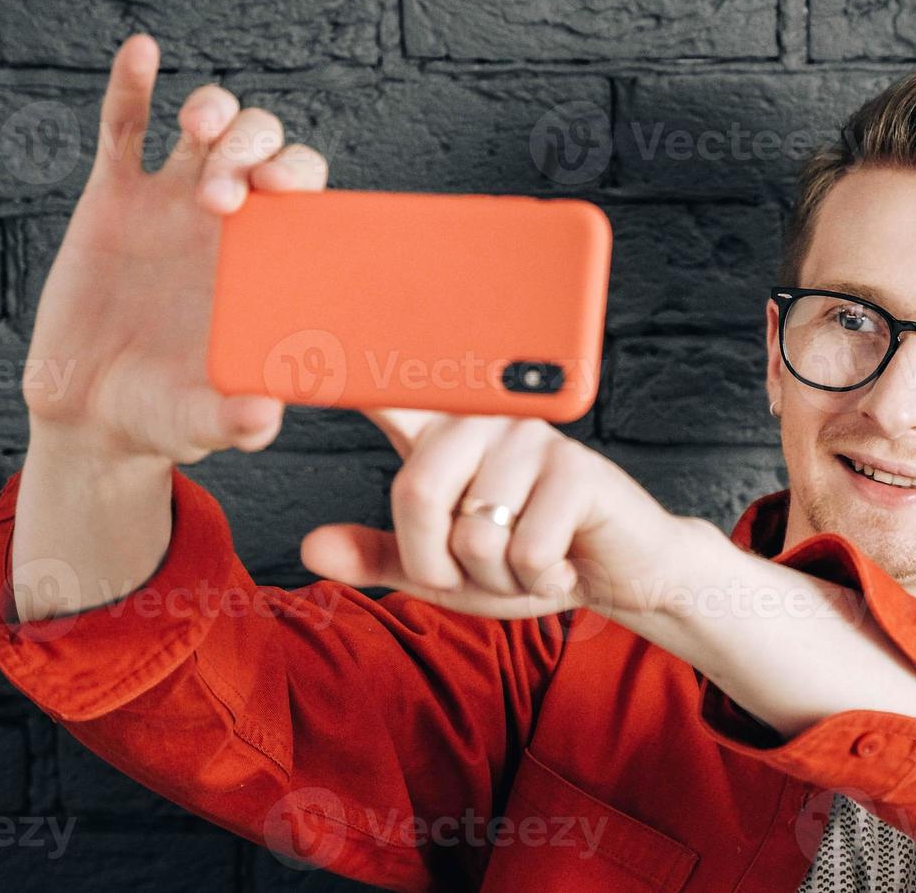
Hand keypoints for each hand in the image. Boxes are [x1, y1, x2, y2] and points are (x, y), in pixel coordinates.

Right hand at [21, 32, 329, 462]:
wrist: (95, 413)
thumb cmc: (167, 414)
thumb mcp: (204, 423)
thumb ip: (238, 421)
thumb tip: (267, 415)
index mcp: (269, 259)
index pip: (305, 195)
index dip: (300, 176)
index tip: (282, 191)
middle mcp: (229, 222)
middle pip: (263, 147)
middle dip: (254, 148)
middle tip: (225, 193)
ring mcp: (170, 203)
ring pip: (206, 127)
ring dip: (212, 111)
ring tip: (197, 130)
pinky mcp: (113, 199)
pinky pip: (123, 129)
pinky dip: (131, 87)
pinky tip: (141, 53)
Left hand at [298, 408, 706, 619]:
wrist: (620, 572)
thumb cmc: (529, 559)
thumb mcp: (445, 570)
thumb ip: (382, 558)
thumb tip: (309, 547)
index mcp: (441, 437)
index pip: (384, 393)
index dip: (339, 368)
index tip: (294, 336)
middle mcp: (482, 424)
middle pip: (416, 493)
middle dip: (442, 564)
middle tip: (484, 568)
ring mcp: (530, 439)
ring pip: (473, 534)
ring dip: (500, 578)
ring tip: (531, 558)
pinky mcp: (576, 468)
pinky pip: (524, 548)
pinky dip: (539, 578)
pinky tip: (563, 560)